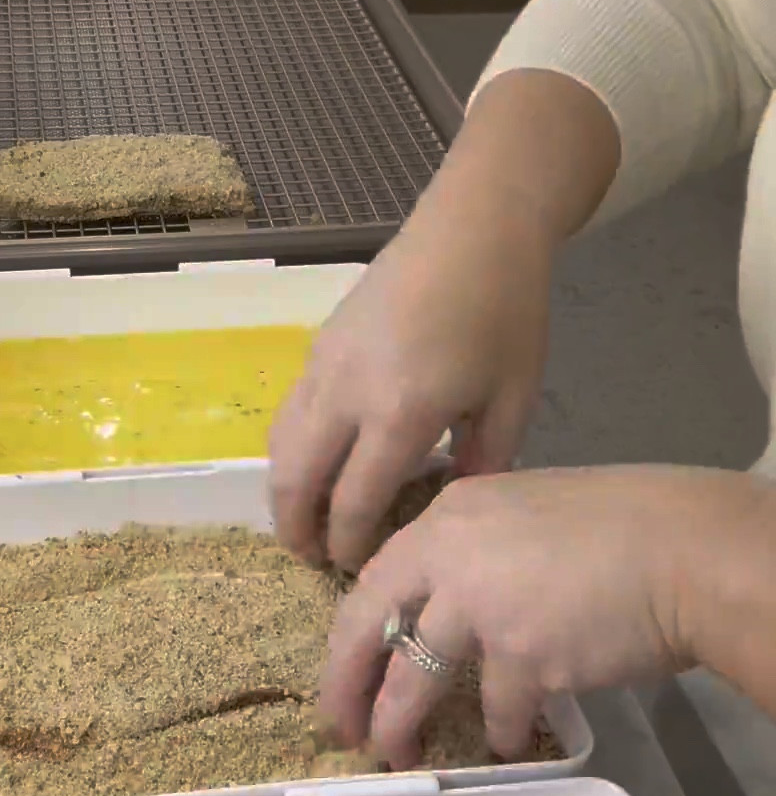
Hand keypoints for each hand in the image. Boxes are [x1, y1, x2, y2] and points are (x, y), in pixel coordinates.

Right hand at [270, 190, 553, 574]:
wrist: (476, 226)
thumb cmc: (507, 311)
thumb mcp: (514, 398)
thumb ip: (484, 463)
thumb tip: (453, 510)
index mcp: (400, 413)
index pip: (354, 501)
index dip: (350, 544)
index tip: (357, 570)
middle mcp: (347, 393)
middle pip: (296, 480)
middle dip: (297, 530)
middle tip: (311, 561)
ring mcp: (324, 364)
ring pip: (280, 445)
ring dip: (284, 491)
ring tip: (303, 520)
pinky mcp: (318, 344)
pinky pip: (290, 412)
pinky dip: (290, 450)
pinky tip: (316, 464)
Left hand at [315, 465, 739, 766]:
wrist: (686, 551)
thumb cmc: (622, 526)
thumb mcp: (526, 509)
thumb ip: (478, 547)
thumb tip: (450, 596)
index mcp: (448, 517)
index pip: (375, 579)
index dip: (352, 633)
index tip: (344, 668)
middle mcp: (451, 557)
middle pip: (369, 628)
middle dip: (345, 686)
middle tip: (341, 727)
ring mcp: (484, 609)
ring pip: (415, 681)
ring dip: (400, 726)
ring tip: (398, 753)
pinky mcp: (525, 658)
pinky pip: (499, 711)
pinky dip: (502, 732)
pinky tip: (510, 742)